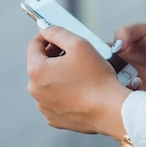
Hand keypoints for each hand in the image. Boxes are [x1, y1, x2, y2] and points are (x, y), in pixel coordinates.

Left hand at [26, 26, 130, 140]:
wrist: (111, 110)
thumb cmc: (96, 77)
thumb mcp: (79, 44)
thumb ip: (58, 32)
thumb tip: (45, 28)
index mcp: (36, 70)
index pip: (34, 45)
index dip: (47, 36)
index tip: (58, 34)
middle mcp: (34, 90)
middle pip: (40, 65)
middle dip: (54, 56)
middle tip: (74, 53)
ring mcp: (43, 106)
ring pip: (47, 83)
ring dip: (59, 75)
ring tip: (80, 73)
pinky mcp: (54, 119)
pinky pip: (55, 100)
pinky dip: (63, 93)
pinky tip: (80, 90)